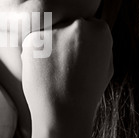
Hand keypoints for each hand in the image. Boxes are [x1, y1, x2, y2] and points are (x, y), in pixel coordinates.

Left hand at [21, 18, 112, 133]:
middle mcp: (78, 25)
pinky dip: (33, 54)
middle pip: (67, 24)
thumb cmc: (85, 94)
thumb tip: (91, 28)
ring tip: (53, 71)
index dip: (80, 43)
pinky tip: (41, 71)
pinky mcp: (33, 39)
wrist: (63, 113)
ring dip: (48, 46)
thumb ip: (98, 45)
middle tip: (63, 66)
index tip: (77, 59)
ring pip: (49, 32)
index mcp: (100, 30)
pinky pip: (33, 41)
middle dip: (63, 41)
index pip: (87, 24)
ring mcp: (55, 31)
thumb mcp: (105, 67)